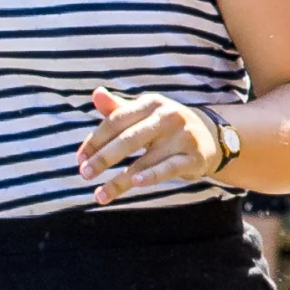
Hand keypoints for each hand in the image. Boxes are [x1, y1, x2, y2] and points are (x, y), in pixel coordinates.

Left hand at [78, 85, 226, 201]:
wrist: (211, 136)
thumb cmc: (166, 126)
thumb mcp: (144, 114)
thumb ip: (118, 108)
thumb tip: (96, 93)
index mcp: (150, 103)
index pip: (116, 121)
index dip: (95, 141)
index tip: (79, 159)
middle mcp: (167, 116)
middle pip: (128, 139)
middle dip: (103, 158)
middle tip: (83, 174)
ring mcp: (182, 136)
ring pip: (144, 160)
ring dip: (119, 180)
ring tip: (100, 195)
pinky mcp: (193, 157)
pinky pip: (168, 168)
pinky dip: (151, 176)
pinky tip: (134, 183)